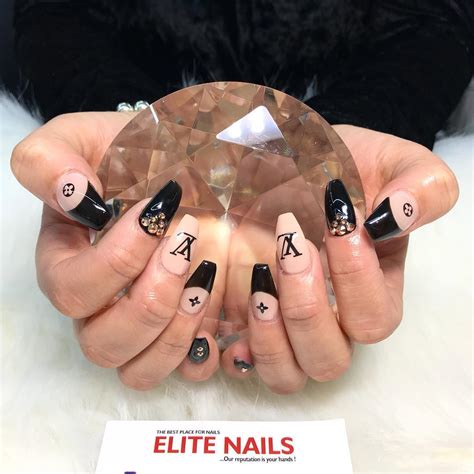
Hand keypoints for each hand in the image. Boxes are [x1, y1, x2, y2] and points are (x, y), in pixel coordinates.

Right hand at [10, 112, 223, 388]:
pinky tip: (222, 314)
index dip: (114, 262)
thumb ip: (59, 155)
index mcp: (75, 257)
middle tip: (188, 243)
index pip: (69, 291)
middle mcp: (107, 300)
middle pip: (101, 345)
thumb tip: (68, 197)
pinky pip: (183, 374)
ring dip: (175, 331)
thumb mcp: (107, 135)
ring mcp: (151, 322)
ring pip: (138, 371)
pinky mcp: (191, 331)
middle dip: (150, 298)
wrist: (222, 165)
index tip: (157, 214)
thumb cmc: (162, 150)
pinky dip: (203, 355)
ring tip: (206, 276)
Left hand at [220, 125, 458, 393]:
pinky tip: (221, 316)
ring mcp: (282, 324)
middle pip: (328, 360)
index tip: (336, 220)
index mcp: (371, 290)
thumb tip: (396, 218)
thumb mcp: (388, 160)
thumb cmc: (336, 163)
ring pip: (285, 375)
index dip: (355, 279)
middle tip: (290, 245)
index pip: (373, 320)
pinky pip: (237, 365)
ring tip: (258, 279)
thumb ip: (419, 187)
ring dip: (270, 336)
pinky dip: (227, 353)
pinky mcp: (241, 319)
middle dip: (307, 308)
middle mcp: (328, 318)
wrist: (278, 158)